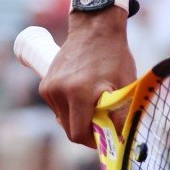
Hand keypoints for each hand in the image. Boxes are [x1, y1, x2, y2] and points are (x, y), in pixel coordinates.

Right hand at [39, 8, 135, 146]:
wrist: (95, 28)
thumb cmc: (114, 57)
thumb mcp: (124, 86)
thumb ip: (121, 115)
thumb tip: (122, 141)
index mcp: (80, 92)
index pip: (79, 135)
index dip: (93, 141)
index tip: (105, 136)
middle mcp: (60, 90)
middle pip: (69, 130)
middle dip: (86, 130)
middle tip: (102, 121)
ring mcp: (50, 87)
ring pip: (63, 120)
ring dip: (77, 118)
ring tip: (92, 101)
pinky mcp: (45, 85)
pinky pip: (57, 108)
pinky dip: (69, 108)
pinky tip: (80, 93)